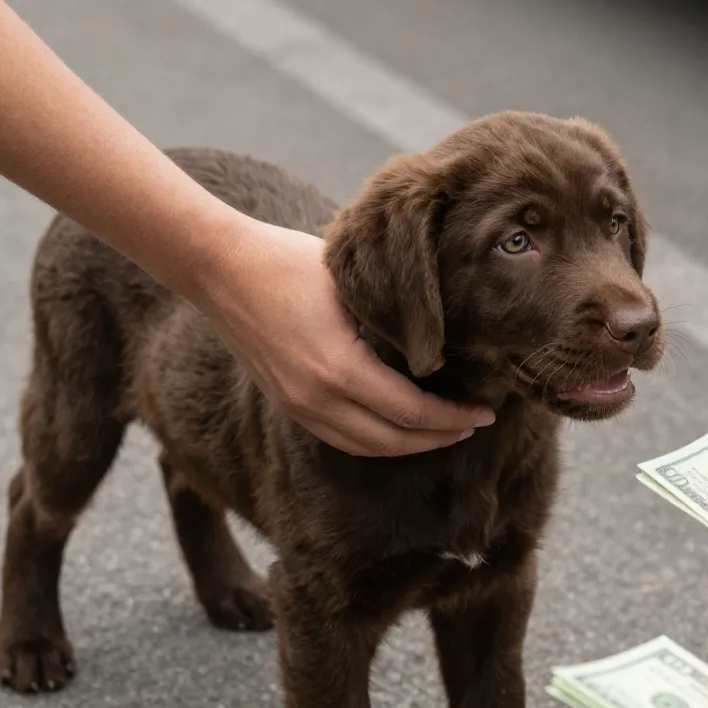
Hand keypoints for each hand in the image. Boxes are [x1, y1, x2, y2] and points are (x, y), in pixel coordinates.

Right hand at [200, 218, 492, 456]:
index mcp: (338, 369)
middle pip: (393, 440)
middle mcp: (316, 398)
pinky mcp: (287, 404)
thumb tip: (443, 340)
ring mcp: (298, 406)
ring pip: (366, 447)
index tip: (486, 410)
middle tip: (476, 425)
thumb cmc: (288, 260)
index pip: (412, 411)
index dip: (454, 417)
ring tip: (445, 430)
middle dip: (440, 437)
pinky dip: (377, 440)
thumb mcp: (352, 281)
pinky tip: (401, 426)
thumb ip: (395, 316)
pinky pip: (341, 438)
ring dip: (410, 445)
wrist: (221, 268)